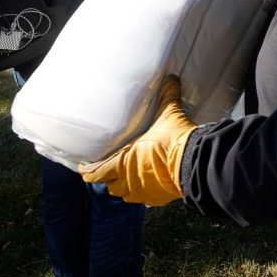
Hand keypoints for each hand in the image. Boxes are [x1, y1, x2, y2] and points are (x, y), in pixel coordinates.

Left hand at [79, 76, 197, 204]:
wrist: (193, 161)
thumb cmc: (173, 138)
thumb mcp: (168, 113)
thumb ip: (167, 96)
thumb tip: (172, 78)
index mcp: (123, 161)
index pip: (96, 172)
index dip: (88, 171)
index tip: (83, 169)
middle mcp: (129, 180)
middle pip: (110, 185)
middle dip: (108, 179)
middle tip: (109, 170)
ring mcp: (143, 192)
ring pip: (126, 195)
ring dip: (125, 187)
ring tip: (128, 178)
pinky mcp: (158, 198)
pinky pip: (145, 199)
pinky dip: (144, 192)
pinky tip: (149, 185)